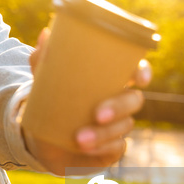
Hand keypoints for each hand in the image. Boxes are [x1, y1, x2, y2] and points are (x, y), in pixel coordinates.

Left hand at [25, 28, 151, 174]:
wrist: (41, 139)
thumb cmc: (49, 101)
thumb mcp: (42, 82)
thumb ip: (43, 60)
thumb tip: (46, 34)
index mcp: (108, 80)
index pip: (135, 71)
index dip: (142, 72)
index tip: (138, 79)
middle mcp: (118, 101)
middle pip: (134, 100)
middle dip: (118, 107)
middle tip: (97, 114)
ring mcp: (118, 126)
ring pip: (124, 127)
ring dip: (104, 133)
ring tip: (79, 139)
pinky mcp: (112, 148)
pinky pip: (116, 148)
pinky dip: (102, 148)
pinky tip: (86, 149)